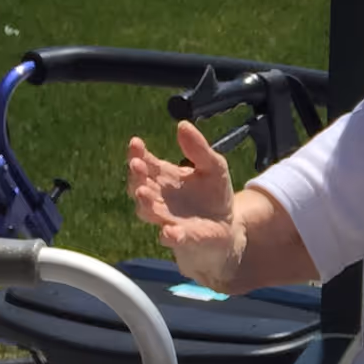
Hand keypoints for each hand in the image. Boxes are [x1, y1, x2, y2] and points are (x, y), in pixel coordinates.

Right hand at [127, 122, 242, 288]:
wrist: (228, 228)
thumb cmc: (214, 196)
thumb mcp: (214, 167)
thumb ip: (199, 149)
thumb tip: (182, 124)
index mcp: (164, 177)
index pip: (145, 163)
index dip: (137, 153)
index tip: (135, 142)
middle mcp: (159, 198)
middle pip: (139, 185)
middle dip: (136, 176)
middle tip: (137, 165)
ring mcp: (167, 219)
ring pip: (148, 211)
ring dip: (145, 202)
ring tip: (144, 192)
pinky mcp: (183, 238)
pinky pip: (171, 238)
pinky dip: (169, 235)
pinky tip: (168, 232)